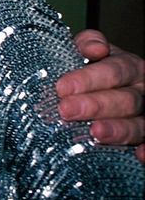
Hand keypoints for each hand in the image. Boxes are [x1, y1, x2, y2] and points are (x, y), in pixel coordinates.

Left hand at [56, 29, 144, 162]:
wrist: (95, 88)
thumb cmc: (86, 68)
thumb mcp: (84, 51)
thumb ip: (87, 44)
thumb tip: (95, 49)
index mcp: (129, 66)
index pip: (114, 71)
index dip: (89, 79)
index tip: (62, 88)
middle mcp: (142, 91)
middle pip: (126, 99)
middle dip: (96, 105)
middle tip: (66, 110)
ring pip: (139, 125)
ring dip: (118, 130)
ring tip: (95, 133)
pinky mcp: (144, 137)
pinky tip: (138, 155)